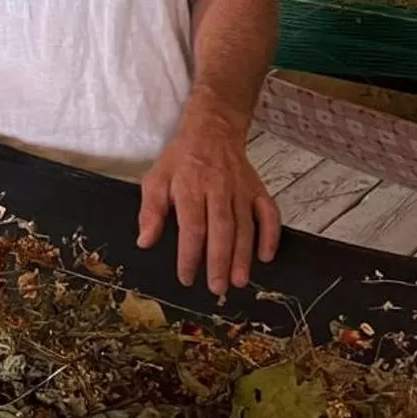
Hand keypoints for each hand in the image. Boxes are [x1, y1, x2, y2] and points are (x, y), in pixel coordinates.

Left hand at [136, 100, 279, 295]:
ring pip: (245, 226)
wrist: (212, 129)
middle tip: (218, 288)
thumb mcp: (156, 179)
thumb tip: (145, 241)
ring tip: (239, 281)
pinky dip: (271, 234)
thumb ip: (151, 211)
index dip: (189, 254)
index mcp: (190, 187)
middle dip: (220, 260)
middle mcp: (218, 188)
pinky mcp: (257, 189)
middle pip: (221, 228)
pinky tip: (266, 256)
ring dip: (243, 255)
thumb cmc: (181, 159)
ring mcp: (241, 189)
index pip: (191, 225)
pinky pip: (269, 213)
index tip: (186, 277)